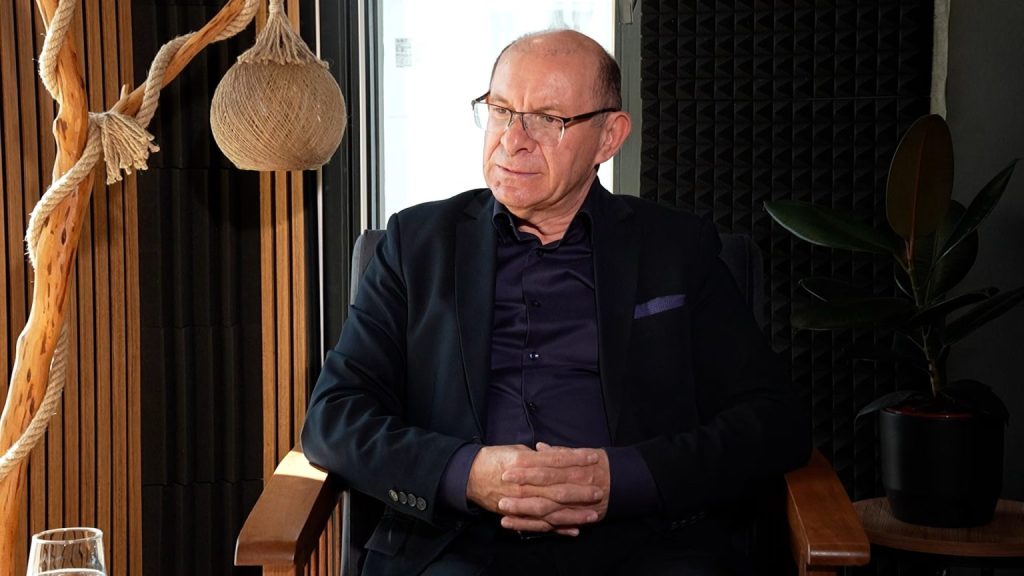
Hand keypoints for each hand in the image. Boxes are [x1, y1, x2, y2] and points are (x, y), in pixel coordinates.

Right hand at [466, 443, 605, 534]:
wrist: (468, 476)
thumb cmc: (494, 459)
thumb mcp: (516, 450)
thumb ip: (537, 456)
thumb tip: (556, 457)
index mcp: (524, 462)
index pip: (556, 460)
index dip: (576, 459)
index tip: (594, 458)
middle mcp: (524, 484)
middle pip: (557, 488)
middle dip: (580, 491)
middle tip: (599, 491)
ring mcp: (520, 501)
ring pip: (552, 510)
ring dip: (574, 514)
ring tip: (593, 516)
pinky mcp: (516, 515)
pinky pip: (539, 524)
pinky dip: (556, 528)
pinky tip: (573, 531)